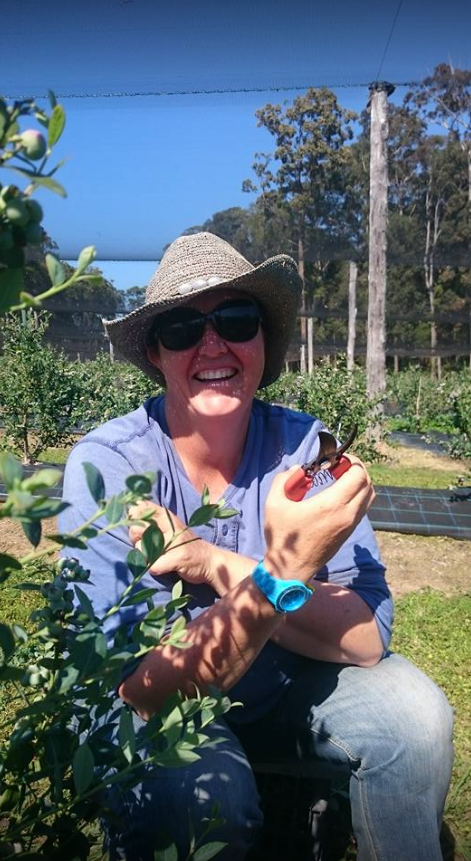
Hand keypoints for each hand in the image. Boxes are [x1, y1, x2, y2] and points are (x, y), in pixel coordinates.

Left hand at [128, 501, 212, 585]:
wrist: (209, 561)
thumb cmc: (183, 544)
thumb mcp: (169, 527)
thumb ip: (150, 522)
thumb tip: (128, 513)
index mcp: (166, 515)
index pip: (139, 506)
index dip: (132, 516)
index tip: (138, 526)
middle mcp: (170, 524)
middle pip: (134, 529)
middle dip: (136, 540)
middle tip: (149, 546)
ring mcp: (174, 541)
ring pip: (141, 549)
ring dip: (146, 557)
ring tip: (160, 556)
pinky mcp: (178, 557)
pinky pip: (152, 566)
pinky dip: (155, 569)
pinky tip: (165, 566)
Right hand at [264, 455, 374, 582]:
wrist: (290, 569)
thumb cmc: (282, 537)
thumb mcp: (274, 503)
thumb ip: (285, 479)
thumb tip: (299, 468)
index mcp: (332, 505)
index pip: (358, 475)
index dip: (352, 461)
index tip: (336, 459)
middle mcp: (347, 514)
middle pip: (367, 483)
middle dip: (357, 469)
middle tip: (339, 466)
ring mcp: (350, 525)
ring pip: (369, 496)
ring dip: (359, 483)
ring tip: (340, 478)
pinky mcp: (349, 533)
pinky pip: (363, 508)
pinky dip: (357, 496)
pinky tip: (338, 494)